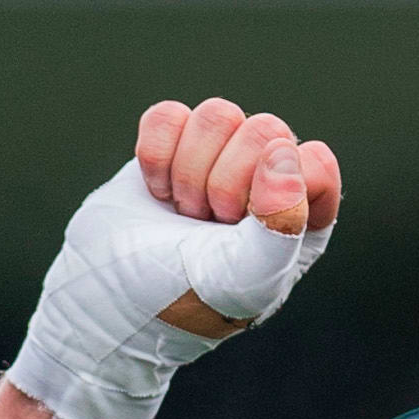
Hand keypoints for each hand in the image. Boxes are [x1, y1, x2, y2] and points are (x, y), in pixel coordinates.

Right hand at [2, 108, 346, 418]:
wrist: (106, 304)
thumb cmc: (184, 301)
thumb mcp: (242, 279)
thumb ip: (280, 225)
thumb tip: (285, 153)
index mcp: (304, 217)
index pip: (312, 164)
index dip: (271, 192)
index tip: (239, 230)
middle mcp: (268, 181)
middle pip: (264, 129)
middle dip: (222, 184)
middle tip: (204, 225)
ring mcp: (219, 159)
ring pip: (217, 115)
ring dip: (188, 172)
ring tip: (183, 213)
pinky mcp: (172, 146)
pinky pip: (169, 114)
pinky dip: (154, 156)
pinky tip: (156, 194)